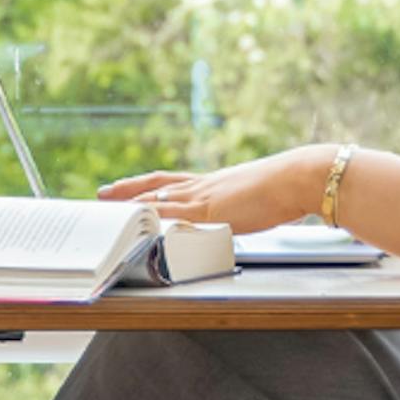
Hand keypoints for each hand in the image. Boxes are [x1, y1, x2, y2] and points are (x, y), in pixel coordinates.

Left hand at [98, 146, 328, 236]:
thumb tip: (240, 212)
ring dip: (132, 204)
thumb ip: (240, 205)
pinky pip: (174, 214)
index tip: (127, 187)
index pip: (170, 181)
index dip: (147, 185)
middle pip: (155, 185)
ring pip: (158, 198)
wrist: (298, 178)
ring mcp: (205, 197)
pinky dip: (155, 217)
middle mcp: (203, 186)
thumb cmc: (285, 188)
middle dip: (127, 190)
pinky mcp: (211, 210)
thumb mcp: (254, 196)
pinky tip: (139, 221)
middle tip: (102, 194)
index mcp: (212, 183)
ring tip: (108, 208)